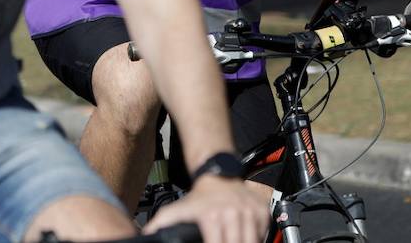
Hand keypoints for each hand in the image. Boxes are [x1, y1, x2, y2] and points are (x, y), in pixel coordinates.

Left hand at [145, 175, 266, 242]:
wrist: (218, 174)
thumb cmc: (198, 197)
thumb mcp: (176, 209)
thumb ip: (160, 224)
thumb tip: (147, 237)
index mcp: (212, 217)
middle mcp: (233, 214)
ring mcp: (249, 212)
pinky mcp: (262, 211)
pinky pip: (263, 235)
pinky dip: (256, 240)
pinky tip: (245, 239)